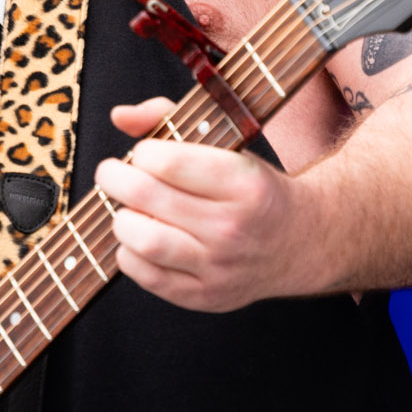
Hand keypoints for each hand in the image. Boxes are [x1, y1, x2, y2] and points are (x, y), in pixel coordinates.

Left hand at [94, 97, 307, 311]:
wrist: (300, 242)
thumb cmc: (253, 188)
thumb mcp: (229, 143)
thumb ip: (170, 118)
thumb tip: (119, 116)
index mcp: (244, 183)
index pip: (169, 161)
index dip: (142, 152)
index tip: (143, 153)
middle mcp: (233, 227)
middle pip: (147, 197)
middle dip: (115, 179)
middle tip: (112, 174)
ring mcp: (218, 266)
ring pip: (143, 240)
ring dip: (122, 219)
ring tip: (128, 209)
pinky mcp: (205, 296)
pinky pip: (146, 276)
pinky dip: (129, 254)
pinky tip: (139, 240)